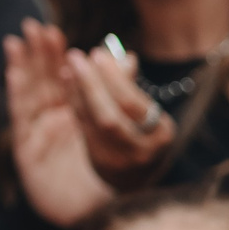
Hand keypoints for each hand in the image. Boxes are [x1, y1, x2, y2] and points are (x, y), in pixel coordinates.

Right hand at [6, 19, 111, 226]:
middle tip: (42, 29)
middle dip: (46, 55)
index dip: (69, 61)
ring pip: (33, 91)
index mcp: (82, 114)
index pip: (73, 82)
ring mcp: (41, 131)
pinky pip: (21, 113)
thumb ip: (123, 95)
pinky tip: (14, 66)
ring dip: (28, 63)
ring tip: (25, 36)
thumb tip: (129, 57)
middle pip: (50, 81)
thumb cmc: (112, 177)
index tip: (70, 43)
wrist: (97, 216)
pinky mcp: (27, 147)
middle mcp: (59, 120)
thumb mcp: (121, 134)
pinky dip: (16, 88)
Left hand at [65, 42, 175, 184]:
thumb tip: (124, 57)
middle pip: (110, 117)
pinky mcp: (98, 161)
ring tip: (68, 67)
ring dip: (77, 91)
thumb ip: (132, 84)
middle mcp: (142, 150)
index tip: (97, 54)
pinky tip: (67, 81)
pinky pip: (82, 126)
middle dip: (91, 84)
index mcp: (161, 134)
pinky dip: (74, 101)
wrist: (137, 175)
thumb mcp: (146, 110)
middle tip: (76, 57)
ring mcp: (118, 159)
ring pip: (93, 122)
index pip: (132, 105)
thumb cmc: (144, 131)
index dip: (113, 79)